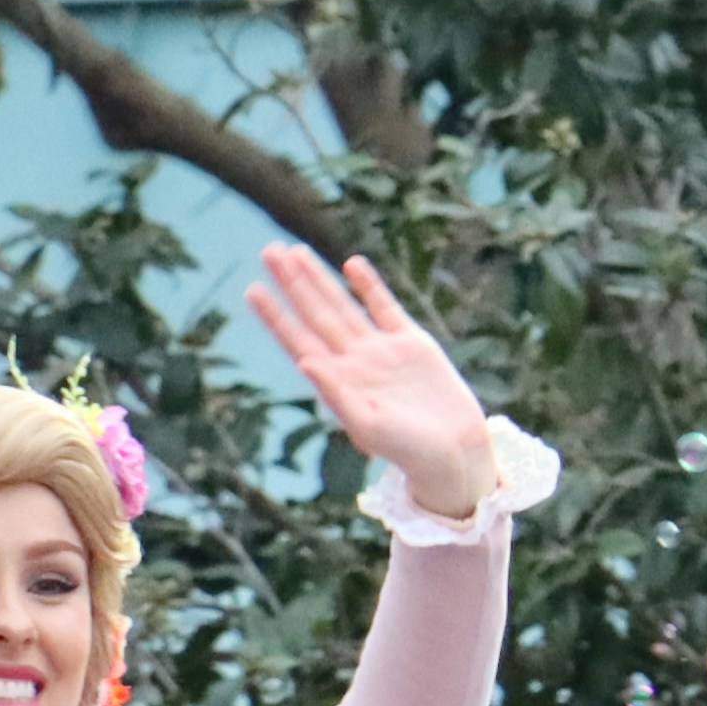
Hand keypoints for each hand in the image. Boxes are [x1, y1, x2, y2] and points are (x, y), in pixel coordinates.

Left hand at [242, 248, 503, 521]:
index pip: (298, 341)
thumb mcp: (368, 427)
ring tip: (296, 252)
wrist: (454, 453)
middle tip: (269, 252)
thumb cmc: (408, 451)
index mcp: (338, 382)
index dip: (275, 316)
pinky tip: (351, 264)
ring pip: (343, 305)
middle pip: (316, 314)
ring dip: (320, 279)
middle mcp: (354, 361)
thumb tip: (305, 362)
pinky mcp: (412, 343)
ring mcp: (382, 350)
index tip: (252, 290)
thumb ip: (336, 394)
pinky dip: (368, 286)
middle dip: (293, 284)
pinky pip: (384, 307)